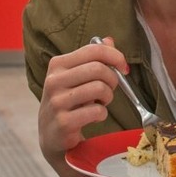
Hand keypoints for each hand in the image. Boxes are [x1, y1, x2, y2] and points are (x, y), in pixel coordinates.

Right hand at [36, 37, 124, 164]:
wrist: (52, 136)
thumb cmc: (68, 101)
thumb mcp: (76, 77)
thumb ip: (92, 58)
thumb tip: (110, 40)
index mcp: (57, 64)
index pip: (93, 50)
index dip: (115, 56)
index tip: (123, 67)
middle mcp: (54, 81)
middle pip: (98, 69)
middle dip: (113, 79)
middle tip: (111, 89)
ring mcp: (57, 102)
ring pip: (99, 88)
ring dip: (108, 97)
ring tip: (101, 103)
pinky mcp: (64, 122)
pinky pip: (97, 111)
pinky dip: (102, 114)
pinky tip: (94, 116)